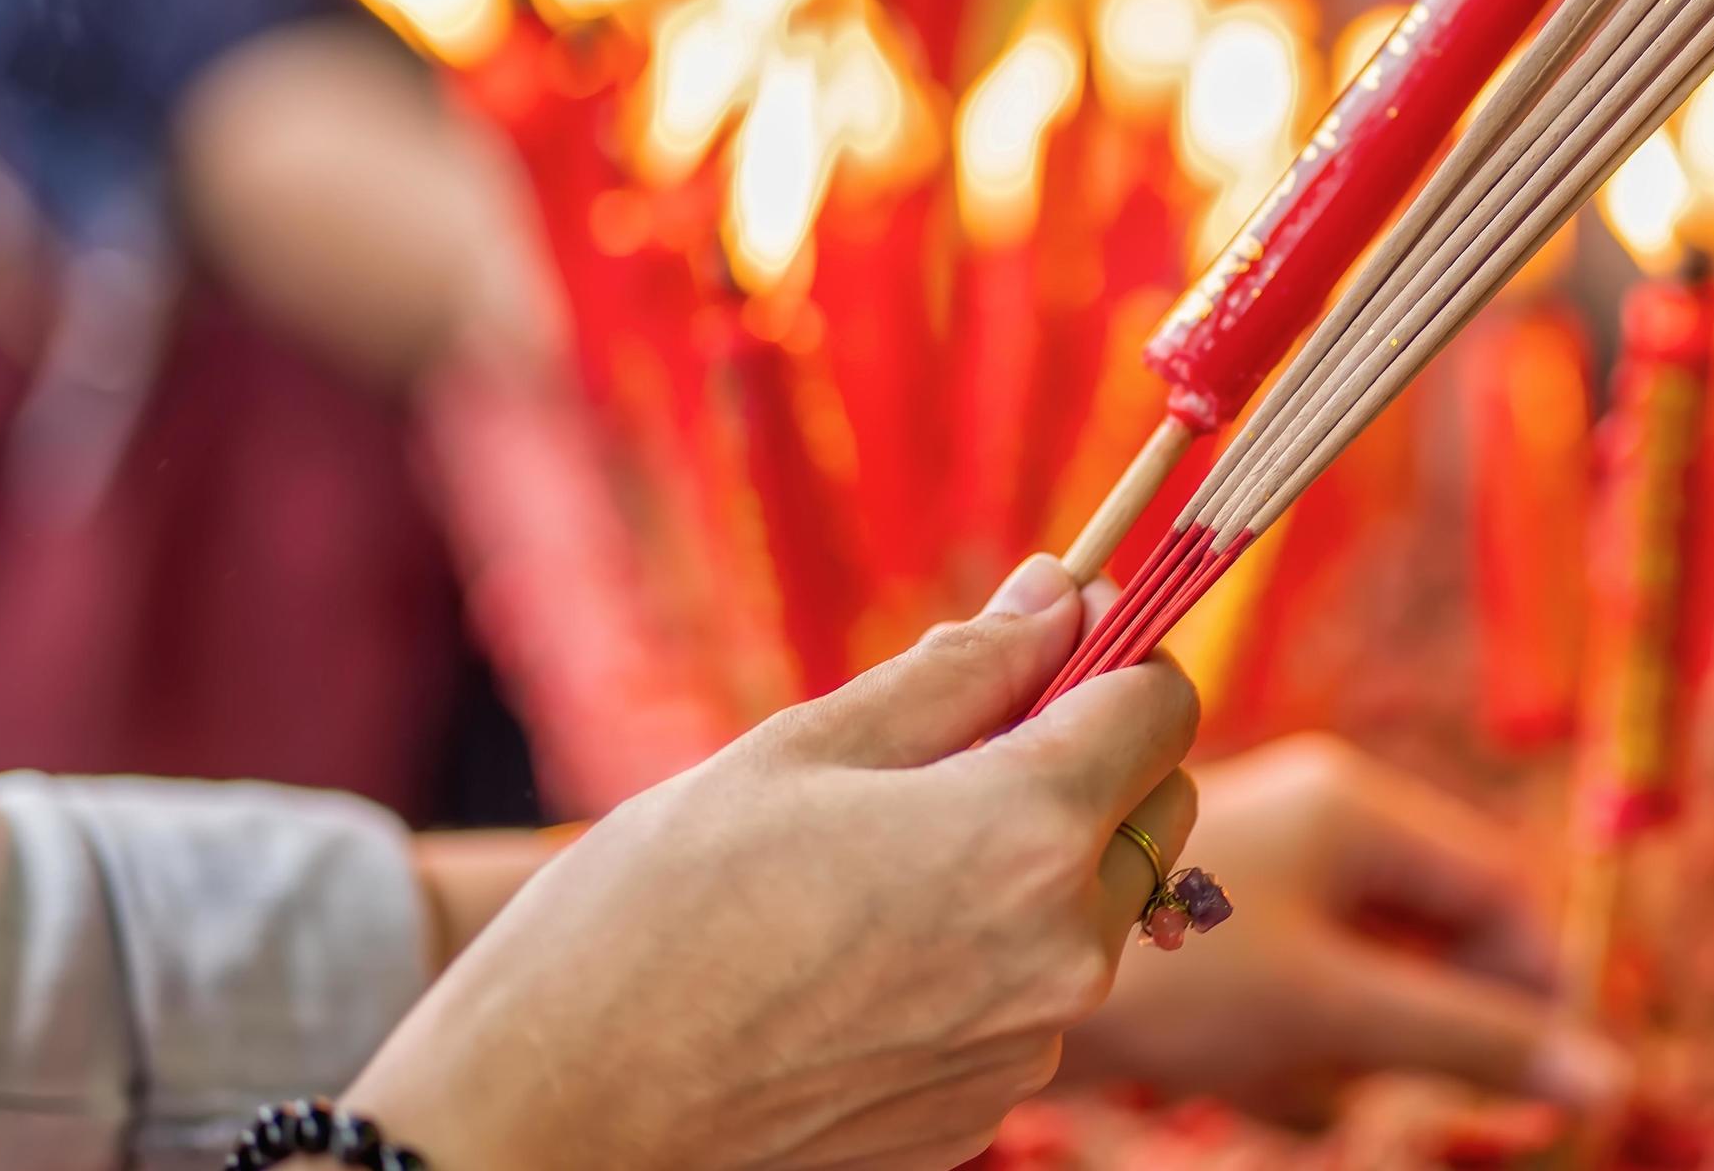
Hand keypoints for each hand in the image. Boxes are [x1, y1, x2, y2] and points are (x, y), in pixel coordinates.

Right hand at [347, 556, 1200, 1169]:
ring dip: (1036, 861)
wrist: (550, 1121)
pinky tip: (861, 951)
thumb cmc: (650, 916)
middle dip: (1090, 757)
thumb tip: (1061, 596)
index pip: (1163, 705)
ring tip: (879, 860)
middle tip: (963, 739)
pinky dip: (984, 954)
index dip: (1115, 652)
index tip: (1050, 637)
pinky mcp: (979, 1112)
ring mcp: (1024, 1047)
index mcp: (1025, 837)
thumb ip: (960, 669)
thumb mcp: (798, 748)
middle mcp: (1059, 953)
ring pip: (1095, 908)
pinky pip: (1029, 998)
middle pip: (1155, 808)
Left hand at [1065, 733, 1628, 1128]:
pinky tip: (1244, 1077)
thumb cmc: (1175, 972)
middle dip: (1418, 1022)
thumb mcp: (1338, 1010)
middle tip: (1378, 1079)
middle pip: (1429, 933)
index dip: (1531, 980)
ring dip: (1345, 1047)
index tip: (1539, 1073)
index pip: (1494, 885)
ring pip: (1360, 977)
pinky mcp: (1215, 929)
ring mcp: (1260, 875)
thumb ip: (1472, 1040)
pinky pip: (1295, 997)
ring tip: (1279, 1070)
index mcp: (1355, 805)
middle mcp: (1314, 822)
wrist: (992, 972)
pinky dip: (1288, 1054)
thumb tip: (1607, 1080)